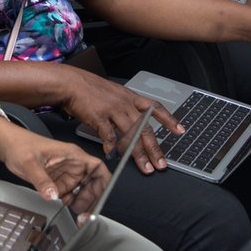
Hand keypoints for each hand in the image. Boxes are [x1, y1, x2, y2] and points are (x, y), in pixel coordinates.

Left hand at [0, 118, 110, 219]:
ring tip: (76, 215)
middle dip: (92, 200)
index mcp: (72, 155)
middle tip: (84, 214)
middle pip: (93, 183)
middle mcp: (73, 165)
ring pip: (83, 192)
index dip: (104, 183)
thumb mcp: (30, 163)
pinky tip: (65, 209)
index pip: (97, 168)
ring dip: (82, 204)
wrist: (8, 146)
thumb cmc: (21, 145)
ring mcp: (67, 174)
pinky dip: (70, 204)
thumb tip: (53, 195)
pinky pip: (70, 195)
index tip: (103, 197)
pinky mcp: (59, 181)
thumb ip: (42, 180)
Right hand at [60, 65, 182, 173]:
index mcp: (130, 97)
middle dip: (155, 149)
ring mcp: (113, 110)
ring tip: (145, 168)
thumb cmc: (89, 89)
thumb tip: (133, 124)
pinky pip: (109, 136)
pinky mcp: (99, 117)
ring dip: (139, 154)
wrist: (70, 82)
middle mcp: (125, 104)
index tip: (180, 131)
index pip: (155, 108)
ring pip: (131, 135)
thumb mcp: (113, 94)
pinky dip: (112, 148)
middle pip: (145, 128)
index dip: (169, 120)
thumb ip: (124, 108)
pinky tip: (113, 156)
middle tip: (162, 164)